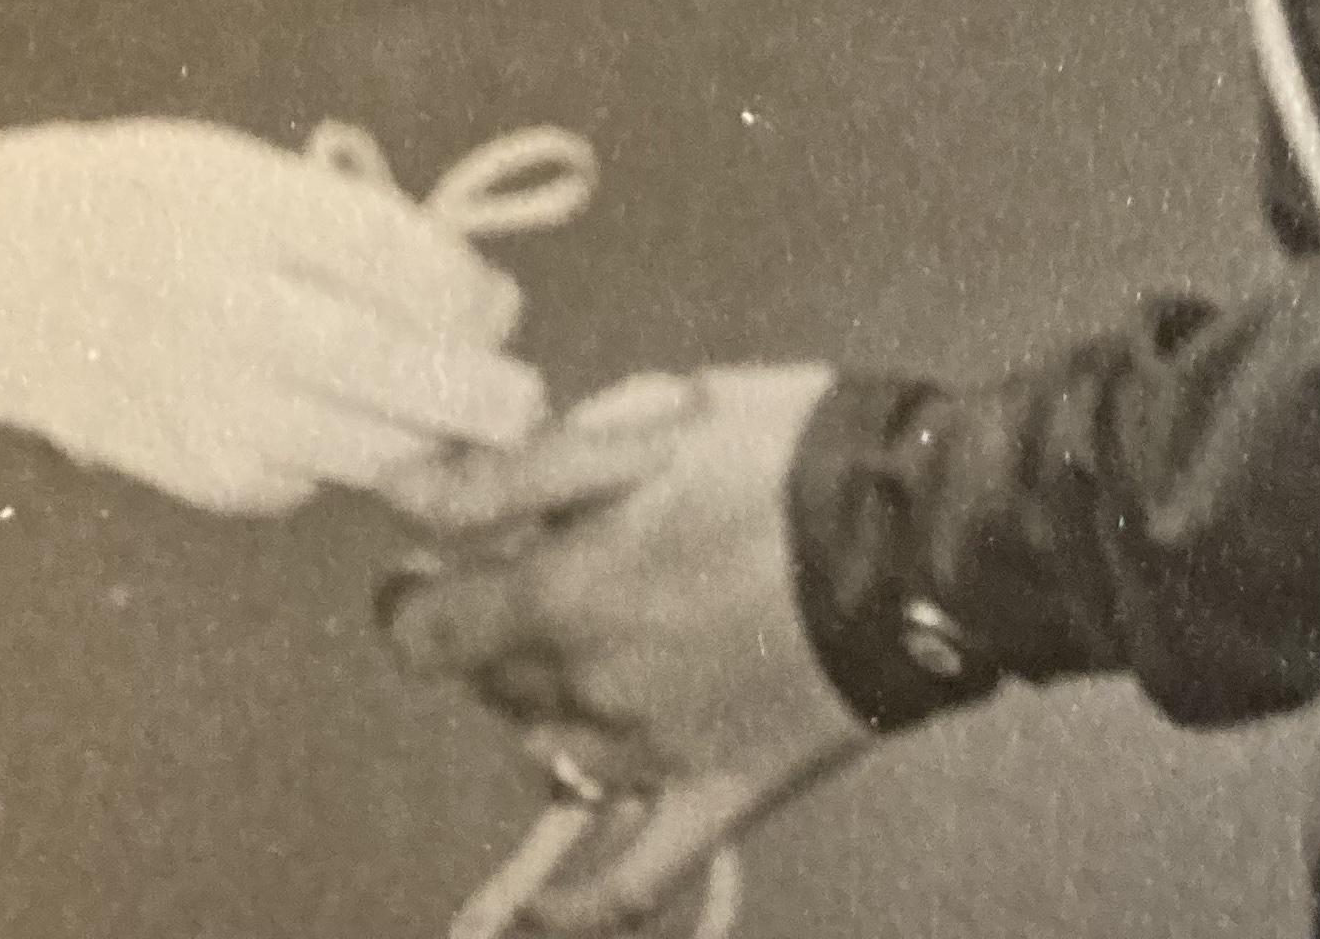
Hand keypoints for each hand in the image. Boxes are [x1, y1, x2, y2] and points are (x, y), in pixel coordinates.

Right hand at [0, 120, 547, 512]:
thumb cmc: (140, 204)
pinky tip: (318, 416)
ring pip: (377, 447)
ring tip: (440, 408)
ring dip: (429, 434)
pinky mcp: (208, 475)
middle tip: (522, 400)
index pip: (403, 266)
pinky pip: (317, 475)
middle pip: (406, 377)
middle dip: (490, 397)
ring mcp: (220, 407)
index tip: (491, 303)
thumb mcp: (236, 169)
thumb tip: (471, 303)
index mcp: (249, 213)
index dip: (472, 294)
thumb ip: (349, 227)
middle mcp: (236, 315)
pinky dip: (342, 453)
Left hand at [383, 367, 869, 932]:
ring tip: (570, 668)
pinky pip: (633, 880)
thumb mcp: (636, 428)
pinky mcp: (723, 794)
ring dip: (537, 717)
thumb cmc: (779, 458)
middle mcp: (591, 688)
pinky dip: (578, 906)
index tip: (421, 569)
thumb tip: (403, 492)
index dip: (410, 599)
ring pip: (549, 762)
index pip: (424, 631)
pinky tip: (541, 916)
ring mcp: (657, 754)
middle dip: (490, 637)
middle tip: (525, 584)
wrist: (916, 533)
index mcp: (561, 595)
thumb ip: (509, 475)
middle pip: (490, 687)